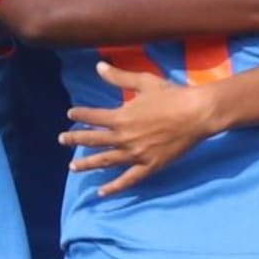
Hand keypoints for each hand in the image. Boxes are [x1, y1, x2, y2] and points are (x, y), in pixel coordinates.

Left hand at [62, 61, 220, 194]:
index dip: (80, 114)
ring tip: (72, 167)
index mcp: (121, 117)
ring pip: (105, 161)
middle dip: (75, 139)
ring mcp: (135, 154)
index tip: (70, 114)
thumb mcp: (143, 82)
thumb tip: (98, 66)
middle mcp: (124, 137)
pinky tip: (101, 192)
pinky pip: (127, 180)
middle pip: (93, 140)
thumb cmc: (171, 95)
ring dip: (87, 164)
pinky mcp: (149, 166)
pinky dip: (113, 187)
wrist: (197, 113)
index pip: (93, 116)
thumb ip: (119, 78)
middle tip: (61, 139)